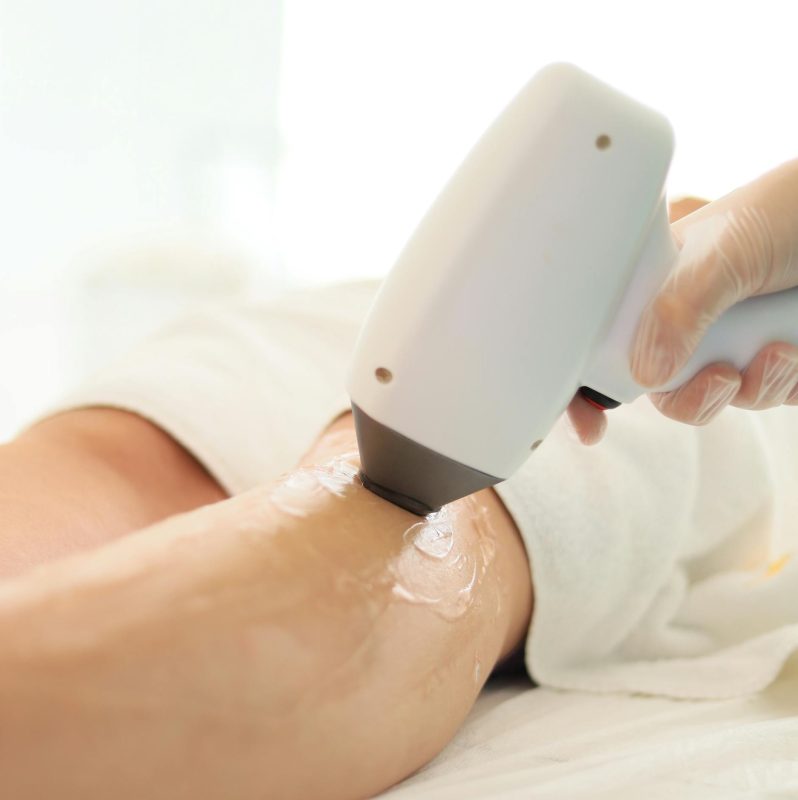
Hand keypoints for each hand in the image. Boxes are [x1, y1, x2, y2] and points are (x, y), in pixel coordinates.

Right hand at [569, 161, 797, 443]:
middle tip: (721, 378)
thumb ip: (679, 309)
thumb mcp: (723, 252)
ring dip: (754, 386)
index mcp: (655, 290)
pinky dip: (786, 383)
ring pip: (719, 398)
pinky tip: (796, 348)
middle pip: (661, 388)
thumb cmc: (785, 212)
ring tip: (780, 349)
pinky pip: (767, 395)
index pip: (604, 344)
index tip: (589, 426)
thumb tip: (645, 376)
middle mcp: (686, 320)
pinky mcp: (773, 360)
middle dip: (691, 398)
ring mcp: (730, 342)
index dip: (587, 389)